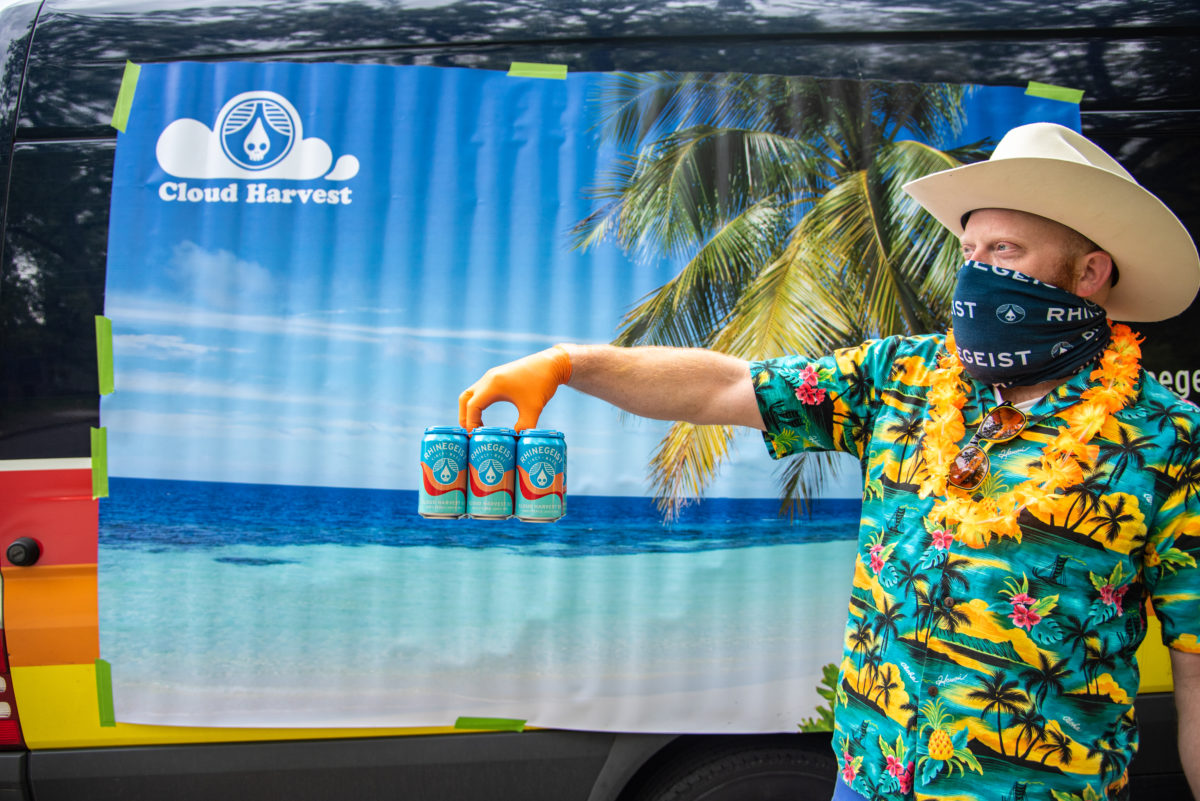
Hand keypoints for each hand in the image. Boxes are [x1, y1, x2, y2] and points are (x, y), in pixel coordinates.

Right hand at [458, 346, 572, 430]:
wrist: (552, 363)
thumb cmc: (542, 383)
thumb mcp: (534, 408)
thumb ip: (524, 427)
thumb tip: (516, 442)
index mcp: (494, 385)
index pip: (472, 407)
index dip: (471, 424)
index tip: (475, 437)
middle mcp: (488, 379)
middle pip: (465, 399)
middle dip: (464, 417)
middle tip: (471, 434)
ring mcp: (492, 376)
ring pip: (471, 394)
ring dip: (470, 410)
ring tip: (478, 428)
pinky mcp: (497, 377)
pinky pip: (480, 391)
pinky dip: (477, 404)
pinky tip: (486, 417)